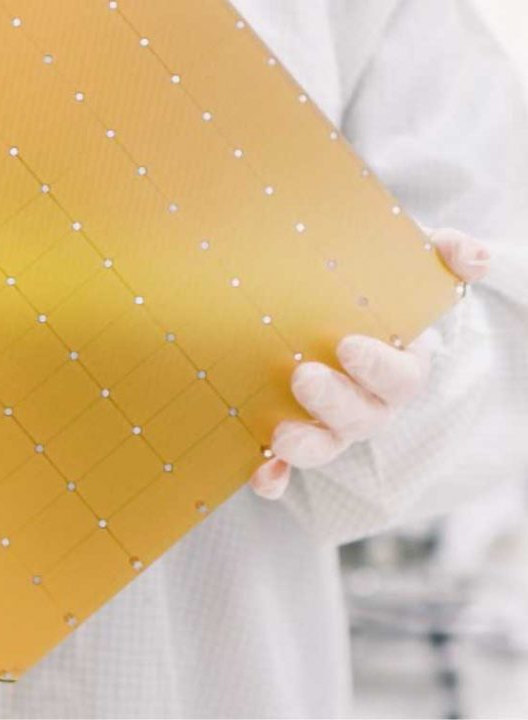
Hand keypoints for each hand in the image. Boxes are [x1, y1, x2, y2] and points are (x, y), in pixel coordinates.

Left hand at [250, 228, 490, 498]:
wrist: (333, 306)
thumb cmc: (375, 289)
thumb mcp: (411, 265)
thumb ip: (447, 255)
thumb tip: (470, 256)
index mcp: (397, 367)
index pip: (400, 378)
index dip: (378, 367)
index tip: (348, 345)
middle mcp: (367, 402)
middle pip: (361, 418)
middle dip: (333, 402)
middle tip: (303, 376)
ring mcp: (329, 422)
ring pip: (325, 446)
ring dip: (305, 446)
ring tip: (280, 435)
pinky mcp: (293, 429)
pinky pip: (286, 466)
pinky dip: (275, 475)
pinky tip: (260, 473)